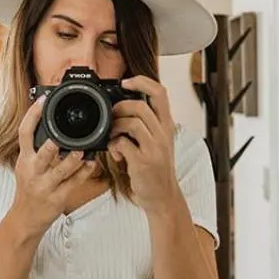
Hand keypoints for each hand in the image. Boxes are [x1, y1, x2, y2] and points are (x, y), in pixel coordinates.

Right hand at [10, 95, 101, 232]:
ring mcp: (45, 185)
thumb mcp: (26, 166)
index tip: (42, 101)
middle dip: (52, 145)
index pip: (24, 133)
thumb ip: (36, 148)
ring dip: (73, 159)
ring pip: (61, 170)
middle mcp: (33, 171)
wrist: (25, 218)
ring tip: (83, 150)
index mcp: (25, 159)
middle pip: (42, 154)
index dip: (32, 116)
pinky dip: (84, 172)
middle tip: (61, 135)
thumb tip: (47, 122)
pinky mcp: (58, 197)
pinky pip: (74, 183)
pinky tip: (92, 163)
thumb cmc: (29, 188)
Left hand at [110, 76, 182, 214]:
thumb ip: (146, 125)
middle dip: (120, 108)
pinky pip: (123, 143)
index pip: (160, 92)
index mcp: (167, 126)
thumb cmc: (157, 169)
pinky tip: (116, 153)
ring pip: (131, 123)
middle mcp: (163, 134)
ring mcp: (155, 148)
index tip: (126, 82)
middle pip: (140, 106)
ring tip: (112, 136)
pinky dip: (113, 146)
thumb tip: (123, 108)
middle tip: (112, 117)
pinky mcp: (143, 162)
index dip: (142, 82)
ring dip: (115, 127)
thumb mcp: (158, 142)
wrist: (163, 197)